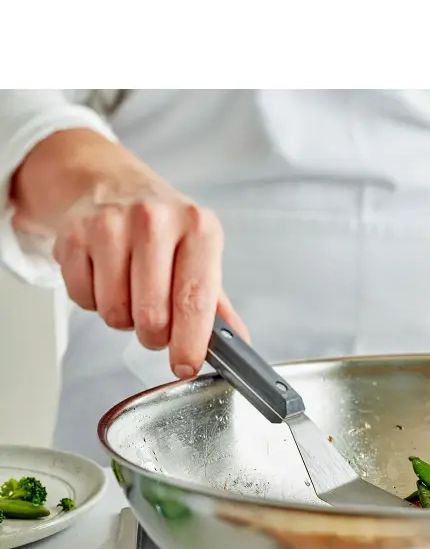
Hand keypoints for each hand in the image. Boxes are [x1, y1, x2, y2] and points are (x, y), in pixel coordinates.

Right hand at [12, 130, 247, 379]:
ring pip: (115, 312)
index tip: (185, 364)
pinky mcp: (73, 235)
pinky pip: (83, 299)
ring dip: (123, 318)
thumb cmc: (163, 228)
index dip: (190, 342)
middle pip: (152, 315)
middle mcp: (155, 221)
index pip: (195, 300)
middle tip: (156, 324)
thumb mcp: (201, 255)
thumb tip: (237, 342)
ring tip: (131, 292)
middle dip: (154, 335)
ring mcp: (110, 225)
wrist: (111, 183)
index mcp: (198, 228)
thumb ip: (217, 304)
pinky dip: (94, 301)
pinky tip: (105, 278)